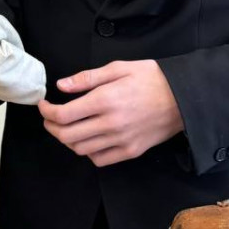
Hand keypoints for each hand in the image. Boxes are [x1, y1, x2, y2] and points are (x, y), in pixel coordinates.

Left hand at [38, 59, 183, 166]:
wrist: (184, 98)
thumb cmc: (152, 78)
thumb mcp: (118, 68)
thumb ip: (87, 78)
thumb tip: (61, 86)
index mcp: (105, 100)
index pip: (64, 115)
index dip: (47, 111)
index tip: (43, 105)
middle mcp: (111, 124)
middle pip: (67, 136)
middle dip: (51, 127)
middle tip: (50, 118)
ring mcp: (121, 141)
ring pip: (80, 150)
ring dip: (67, 140)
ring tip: (66, 127)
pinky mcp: (131, 152)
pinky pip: (100, 159)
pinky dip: (87, 152)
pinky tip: (88, 139)